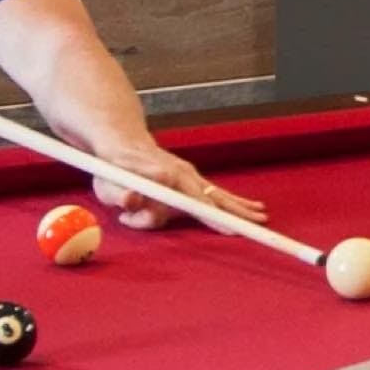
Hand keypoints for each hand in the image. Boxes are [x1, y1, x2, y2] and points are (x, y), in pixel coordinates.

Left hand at [93, 146, 268, 230]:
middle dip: (235, 212)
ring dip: (240, 207)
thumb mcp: (107, 183)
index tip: (226, 227)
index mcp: (166, 175)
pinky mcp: (190, 178)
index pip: (193, 200)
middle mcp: (183, 174)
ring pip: (219, 194)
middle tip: (256, 226)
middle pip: (214, 197)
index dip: (211, 215)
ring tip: (262, 217)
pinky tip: (251, 206)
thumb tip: (131, 201)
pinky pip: (215, 192)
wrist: (121, 142)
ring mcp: (189, 175)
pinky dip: (234, 200)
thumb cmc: (113, 168)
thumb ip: (120, 195)